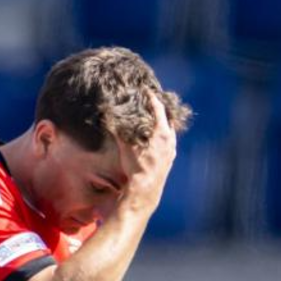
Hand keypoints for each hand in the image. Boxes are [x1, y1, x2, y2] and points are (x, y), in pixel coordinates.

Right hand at [117, 94, 176, 211]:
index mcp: (162, 133)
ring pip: (170, 129)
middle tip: (151, 101)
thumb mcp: (125, 148)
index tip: (146, 90)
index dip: (152, 98)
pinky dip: (164, 133)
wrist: (145, 189)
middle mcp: (170, 140)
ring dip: (163, 121)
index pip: (159, 109)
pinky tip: (156, 135)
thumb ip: (118, 131)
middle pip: (168, 117)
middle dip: (160, 108)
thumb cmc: (136, 167)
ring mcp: (172, 149)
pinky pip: (170, 140)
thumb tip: (108, 117)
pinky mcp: (170, 158)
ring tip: (153, 116)